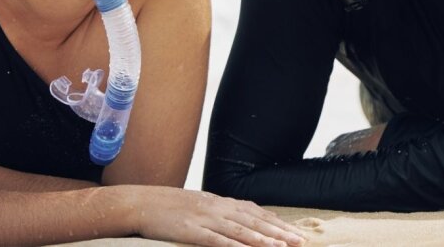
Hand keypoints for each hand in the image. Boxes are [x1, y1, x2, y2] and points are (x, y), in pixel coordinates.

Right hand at [129, 186, 306, 246]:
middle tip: (300, 241)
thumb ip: (224, 212)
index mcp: (221, 202)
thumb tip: (248, 218)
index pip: (257, 213)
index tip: (296, 232)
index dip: (278, 223)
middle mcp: (218, 208)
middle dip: (279, 232)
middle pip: (254, 221)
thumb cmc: (172, 207)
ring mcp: (205, 219)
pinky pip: (216, 241)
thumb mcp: (202, 205)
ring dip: (263, 239)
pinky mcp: (191, 231)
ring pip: (240, 230)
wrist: (142, 203)